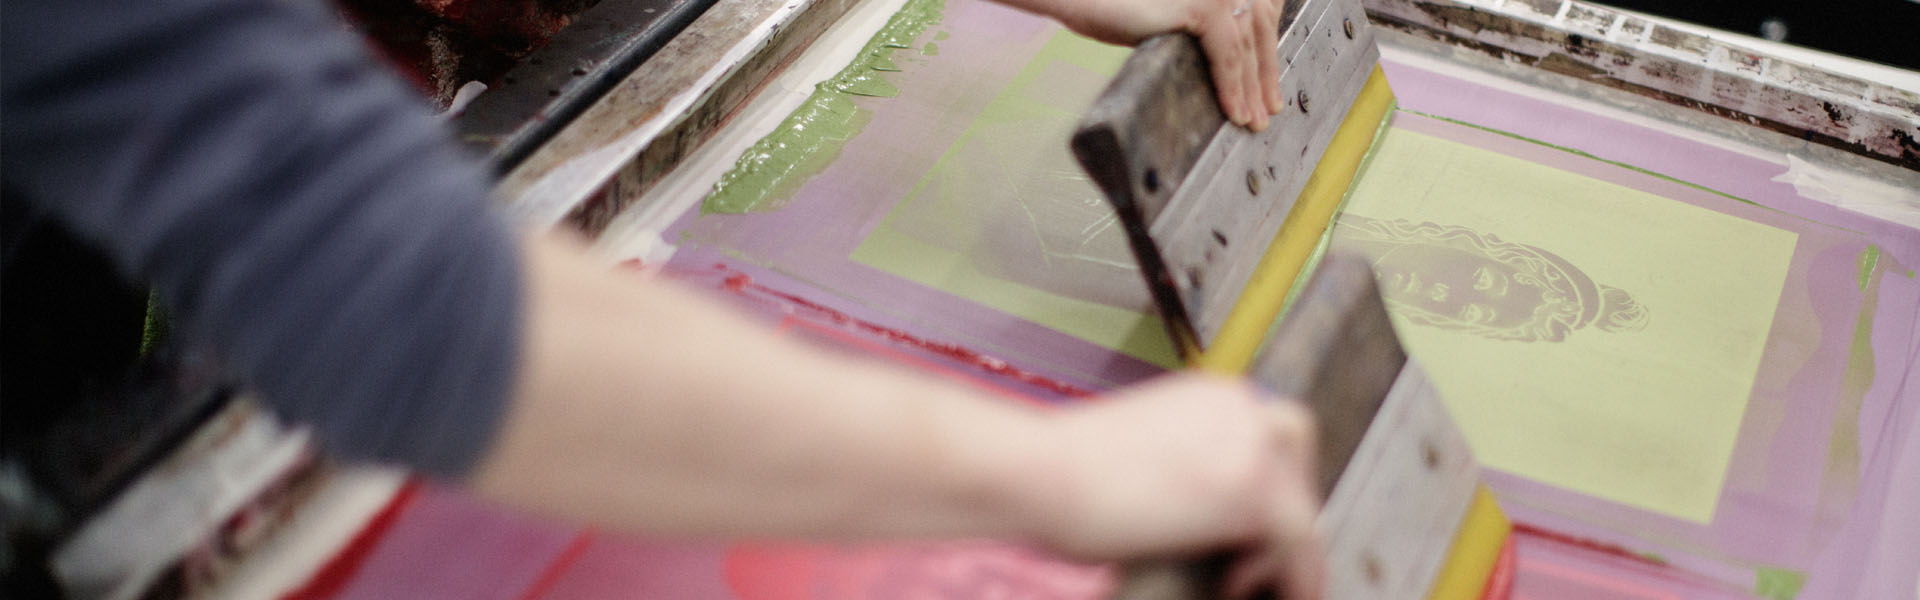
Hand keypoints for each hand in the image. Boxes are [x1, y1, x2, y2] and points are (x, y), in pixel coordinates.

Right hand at [1008, 0, 1284, 129]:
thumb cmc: (1119, 5)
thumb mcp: (1173, 16)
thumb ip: (1200, 27)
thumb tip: (1227, 64)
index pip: (1258, 17)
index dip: (1267, 55)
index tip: (1270, 88)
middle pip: (1257, 32)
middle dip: (1264, 76)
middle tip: (1265, 112)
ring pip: (1246, 47)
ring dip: (1250, 89)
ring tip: (1249, 120)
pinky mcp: (1204, 9)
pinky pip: (1227, 55)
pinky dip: (1232, 86)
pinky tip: (1233, 109)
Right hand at [1035, 373, 1322, 598]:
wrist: (1039, 471)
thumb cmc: (1061, 474)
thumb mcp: (1140, 457)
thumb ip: (1185, 472)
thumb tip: (1206, 516)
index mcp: (1211, 396)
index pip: (1271, 435)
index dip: (1272, 481)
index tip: (1256, 528)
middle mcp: (1240, 408)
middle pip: (1297, 461)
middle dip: (1288, 511)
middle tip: (1268, 562)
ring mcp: (1252, 446)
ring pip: (1301, 508)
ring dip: (1287, 555)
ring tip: (1256, 588)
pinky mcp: (1254, 491)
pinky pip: (1297, 542)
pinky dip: (1283, 574)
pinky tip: (1235, 590)